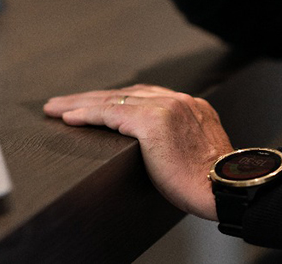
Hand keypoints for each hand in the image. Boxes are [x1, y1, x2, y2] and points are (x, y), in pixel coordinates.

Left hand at [43, 84, 233, 220]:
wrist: (226, 189)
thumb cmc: (210, 182)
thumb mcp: (196, 150)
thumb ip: (176, 138)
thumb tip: (156, 149)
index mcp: (191, 105)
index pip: (142, 95)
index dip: (113, 98)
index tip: (92, 102)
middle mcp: (178, 101)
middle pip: (122, 93)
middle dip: (89, 97)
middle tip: (62, 103)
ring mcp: (165, 108)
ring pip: (110, 100)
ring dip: (78, 104)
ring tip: (55, 109)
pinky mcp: (152, 122)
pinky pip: (109, 113)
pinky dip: (86, 114)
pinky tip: (68, 118)